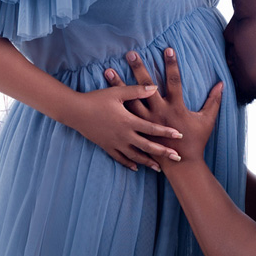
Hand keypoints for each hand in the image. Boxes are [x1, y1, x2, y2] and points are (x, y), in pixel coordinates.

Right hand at [66, 84, 183, 172]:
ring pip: (135, 155)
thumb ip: (137, 91)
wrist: (75, 112)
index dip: (166, 132)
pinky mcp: (106, 146)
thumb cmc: (97, 99)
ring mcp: (115, 143)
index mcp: (128, 121)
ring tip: (159, 168)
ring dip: (147, 162)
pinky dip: (129, 163)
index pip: (151, 128)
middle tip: (176, 158)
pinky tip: (136, 167)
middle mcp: (123, 135)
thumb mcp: (117, 93)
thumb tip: (155, 87)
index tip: (179, 136)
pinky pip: (120, 158)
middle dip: (163, 152)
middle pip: (147, 146)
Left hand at [106, 48, 222, 167]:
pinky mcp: (138, 130)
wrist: (182, 164)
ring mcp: (146, 122)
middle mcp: (159, 112)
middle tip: (131, 53)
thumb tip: (222, 83)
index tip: (167, 48)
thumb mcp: (207, 120)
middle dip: (139, 68)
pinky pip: (124, 113)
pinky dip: (116, 104)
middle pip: (146, 87)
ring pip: (130, 99)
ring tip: (108, 70)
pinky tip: (106, 94)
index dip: (172, 64)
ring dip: (119, 84)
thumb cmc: (196, 141)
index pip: (174, 80)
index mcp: (176, 107)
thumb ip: (214, 101)